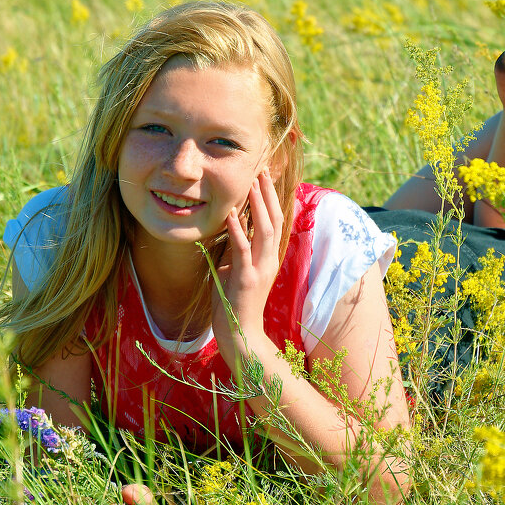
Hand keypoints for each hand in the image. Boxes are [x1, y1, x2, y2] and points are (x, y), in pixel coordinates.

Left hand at [213, 169, 283, 346]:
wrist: (241, 335)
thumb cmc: (234, 304)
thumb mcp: (235, 270)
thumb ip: (236, 251)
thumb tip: (230, 229)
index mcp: (268, 257)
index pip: (274, 221)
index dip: (270, 198)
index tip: (263, 176)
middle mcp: (269, 260)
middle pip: (274, 219)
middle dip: (267, 193)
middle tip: (260, 169)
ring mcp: (260, 269)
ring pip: (264, 230)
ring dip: (257, 205)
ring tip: (250, 183)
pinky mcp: (246, 279)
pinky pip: (243, 249)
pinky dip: (237, 229)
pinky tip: (230, 213)